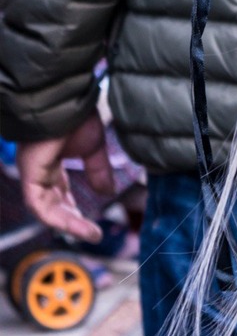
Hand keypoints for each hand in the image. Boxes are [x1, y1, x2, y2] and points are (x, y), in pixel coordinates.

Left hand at [17, 112, 115, 242]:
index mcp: (52, 163)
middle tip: (93, 233)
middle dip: (72, 221)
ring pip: (46, 209)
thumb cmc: (77, 117)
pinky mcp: (30, 176)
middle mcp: (40, 171)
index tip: (93, 224)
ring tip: (90, 233)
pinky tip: (77, 224)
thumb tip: (108, 192)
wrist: (64, 102)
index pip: (60, 194)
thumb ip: (99, 171)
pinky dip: (57, 218)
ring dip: (68, 224)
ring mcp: (33, 174)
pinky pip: (39, 205)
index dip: (75, 210)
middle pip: (53, 205)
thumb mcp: (94, 148)